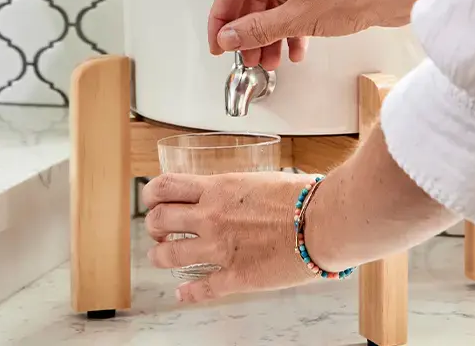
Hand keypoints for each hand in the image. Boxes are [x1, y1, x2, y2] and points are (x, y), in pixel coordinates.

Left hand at [142, 171, 315, 302]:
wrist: (323, 223)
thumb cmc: (303, 197)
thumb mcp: (260, 180)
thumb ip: (238, 189)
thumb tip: (235, 192)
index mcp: (218, 189)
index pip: (165, 187)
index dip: (150, 194)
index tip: (151, 199)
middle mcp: (211, 217)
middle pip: (159, 220)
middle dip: (153, 226)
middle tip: (158, 230)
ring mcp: (220, 249)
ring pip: (169, 255)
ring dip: (160, 257)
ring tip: (161, 257)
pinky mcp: (236, 276)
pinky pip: (202, 289)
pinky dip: (187, 294)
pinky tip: (182, 293)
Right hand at [208, 0, 422, 69]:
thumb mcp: (296, 18)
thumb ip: (257, 29)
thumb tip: (231, 36)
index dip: (221, 17)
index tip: (218, 41)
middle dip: (250, 29)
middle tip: (245, 54)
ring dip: (271, 31)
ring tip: (271, 58)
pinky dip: (292, 23)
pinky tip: (296, 47)